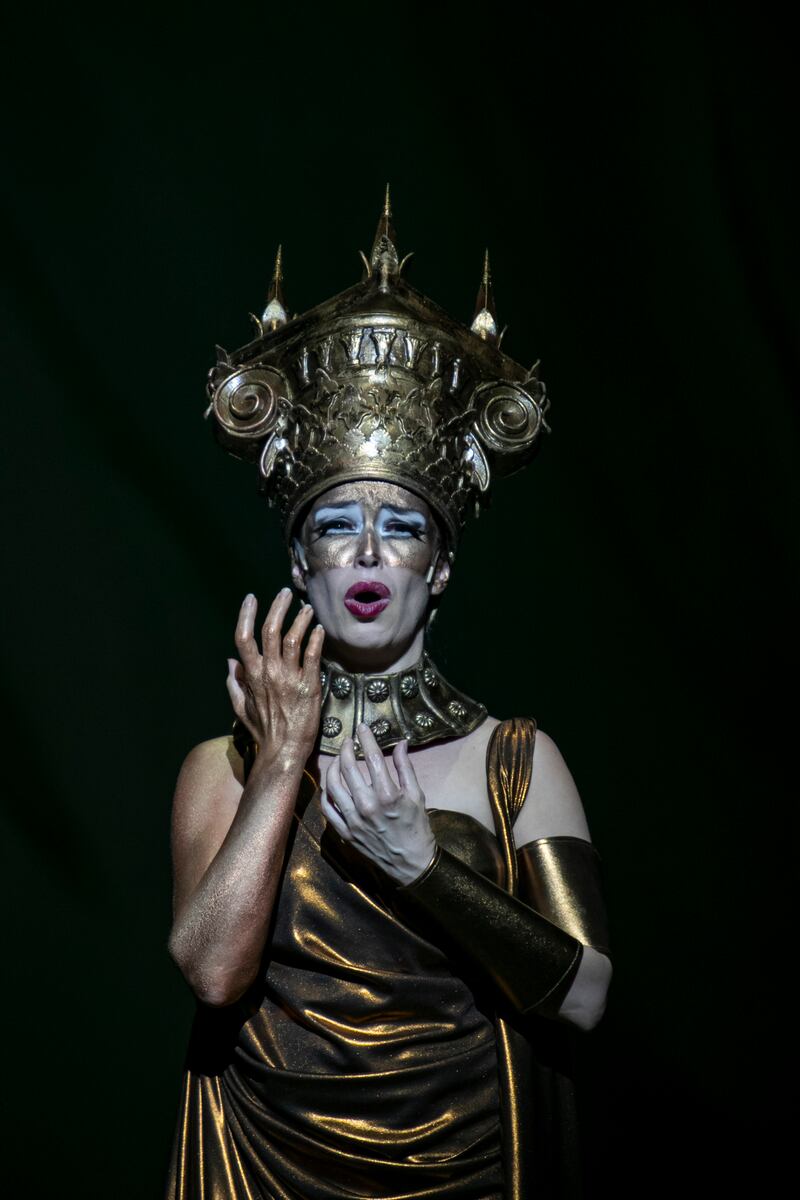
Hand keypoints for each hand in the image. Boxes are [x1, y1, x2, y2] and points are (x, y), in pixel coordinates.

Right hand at [226, 589, 324, 763]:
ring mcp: (289, 678)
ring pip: (293, 638)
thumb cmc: (263, 731)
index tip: (251, 598)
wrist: (284, 750)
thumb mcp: (241, 708)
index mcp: (251, 675)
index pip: (243, 637)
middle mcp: (269, 672)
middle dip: (277, 607)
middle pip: (270, 630)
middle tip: (284, 594)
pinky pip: (313, 655)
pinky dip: (316, 639)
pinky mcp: (309, 685)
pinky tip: (319, 629)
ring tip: (307, 608)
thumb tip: (229, 663)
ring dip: (300, 619)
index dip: (246, 615)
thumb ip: (234, 683)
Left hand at [321, 724, 436, 884]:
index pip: (372, 757)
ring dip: (333, 767)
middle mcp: (367, 805)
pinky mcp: (345, 832)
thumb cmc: (416, 826)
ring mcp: (353, 820)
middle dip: (346, 749)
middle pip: (348, 768)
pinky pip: (327, 808)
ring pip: (332, 786)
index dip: (366, 739)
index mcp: (387, 795)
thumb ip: (405, 767)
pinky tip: (331, 783)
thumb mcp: (417, 794)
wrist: (411, 863)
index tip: (362, 728)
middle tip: (348, 741)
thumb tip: (400, 743)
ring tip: (339, 759)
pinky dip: (326, 793)